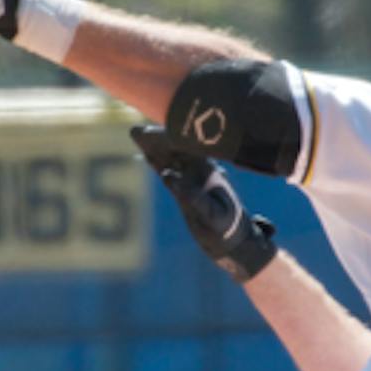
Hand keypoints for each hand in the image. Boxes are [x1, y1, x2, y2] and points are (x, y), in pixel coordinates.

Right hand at [131, 125, 277, 282]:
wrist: (232, 241)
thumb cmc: (224, 227)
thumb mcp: (210, 213)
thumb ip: (191, 195)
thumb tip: (168, 175)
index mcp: (207, 171)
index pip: (185, 148)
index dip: (168, 137)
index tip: (151, 131)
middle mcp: (201, 172)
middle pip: (176, 149)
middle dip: (159, 138)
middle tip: (138, 130)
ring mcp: (193, 180)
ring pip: (172, 159)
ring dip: (157, 148)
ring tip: (139, 136)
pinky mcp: (186, 191)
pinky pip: (170, 172)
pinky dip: (159, 163)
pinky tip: (148, 157)